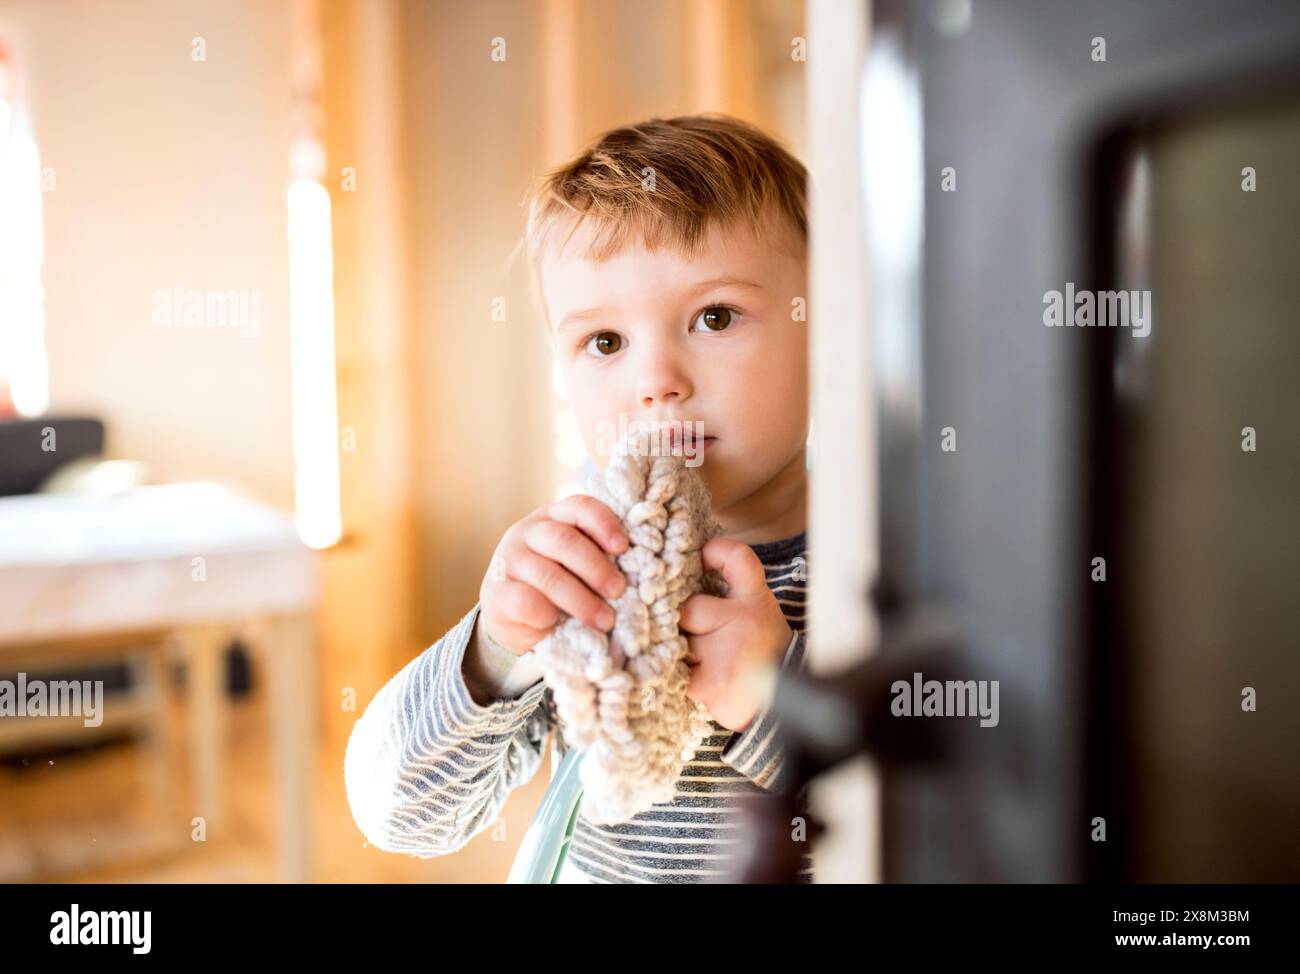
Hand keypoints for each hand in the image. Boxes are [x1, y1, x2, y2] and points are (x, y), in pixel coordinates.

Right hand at [478, 495, 628, 654]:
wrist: (513, 618)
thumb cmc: (557, 588)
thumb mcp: (576, 567)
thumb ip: (597, 561)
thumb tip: (634, 577)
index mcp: (553, 517)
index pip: (579, 507)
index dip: (603, 523)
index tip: (623, 547)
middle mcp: (528, 532)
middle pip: (563, 540)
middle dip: (596, 568)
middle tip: (619, 591)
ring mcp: (508, 560)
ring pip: (548, 574)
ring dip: (581, 600)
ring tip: (604, 620)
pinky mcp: (496, 592)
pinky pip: (525, 600)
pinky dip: (546, 614)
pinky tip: (557, 623)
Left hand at [679, 537, 794, 732]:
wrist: (775, 701)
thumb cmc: (757, 647)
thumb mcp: (755, 605)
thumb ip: (731, 574)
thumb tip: (701, 549)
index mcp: (754, 599)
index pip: (738, 560)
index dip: (717, 553)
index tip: (703, 556)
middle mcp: (743, 621)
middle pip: (689, 609)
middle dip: (683, 624)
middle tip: (695, 636)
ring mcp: (726, 653)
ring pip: (676, 639)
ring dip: (675, 650)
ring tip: (695, 660)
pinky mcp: (710, 683)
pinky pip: (671, 668)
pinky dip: (672, 673)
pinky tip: (689, 677)